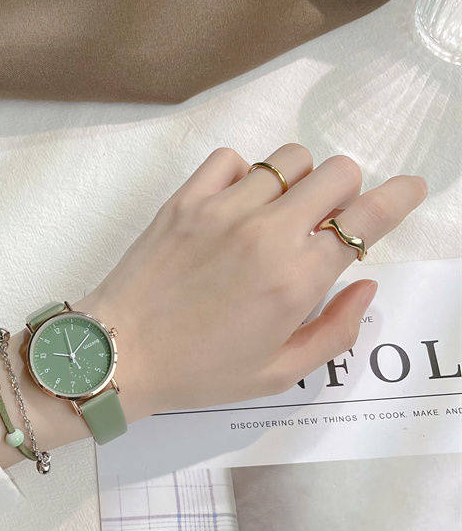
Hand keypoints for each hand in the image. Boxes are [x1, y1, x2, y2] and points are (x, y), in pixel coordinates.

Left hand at [76, 144, 425, 420]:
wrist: (120, 354)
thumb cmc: (198, 372)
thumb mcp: (278, 373)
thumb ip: (335, 330)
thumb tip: (365, 284)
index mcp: (297, 280)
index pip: (369, 219)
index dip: (399, 199)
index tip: (410, 190)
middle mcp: (267, 234)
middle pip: (338, 172)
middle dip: (346, 193)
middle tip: (324, 222)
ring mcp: (224, 210)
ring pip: (290, 158)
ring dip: (298, 180)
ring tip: (277, 213)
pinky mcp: (186, 199)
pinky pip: (232, 158)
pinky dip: (243, 174)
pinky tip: (234, 205)